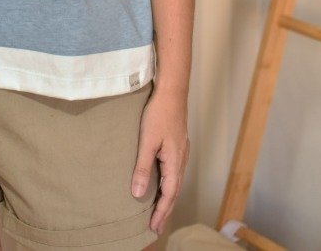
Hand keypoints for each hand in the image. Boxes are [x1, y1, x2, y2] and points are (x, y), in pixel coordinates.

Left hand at [131, 88, 189, 234]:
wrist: (172, 92)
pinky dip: (168, 184)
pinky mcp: (178, 145)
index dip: (161, 212)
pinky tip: (162, 184)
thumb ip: (143, 168)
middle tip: (156, 226)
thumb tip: (138, 194)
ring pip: (175, 182)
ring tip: (158, 210)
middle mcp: (181, 161)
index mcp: (175, 163)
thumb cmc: (158, 114)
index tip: (154, 227)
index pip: (169, 195)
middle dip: (165, 210)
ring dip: (167, 198)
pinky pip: (174, 172)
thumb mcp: (147, 142)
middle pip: (174, 192)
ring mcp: (181, 152)